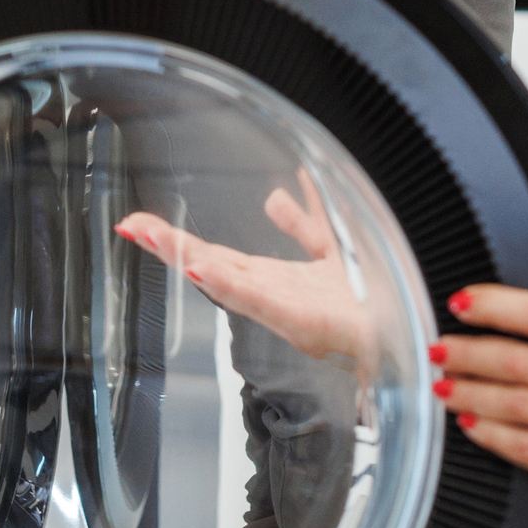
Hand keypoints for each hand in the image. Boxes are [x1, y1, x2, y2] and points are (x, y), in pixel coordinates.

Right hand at [118, 179, 373, 381]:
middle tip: (128, 225)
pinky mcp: (298, 320)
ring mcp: (278, 308)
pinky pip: (258, 299)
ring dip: (185, 257)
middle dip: (167, 245)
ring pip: (223, 278)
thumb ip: (305, 222)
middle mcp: (267, 293)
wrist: (400, 336)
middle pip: (208, 263)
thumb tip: (278, 191)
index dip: (177, 238)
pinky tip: (201, 269)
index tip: (139, 222)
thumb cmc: (368, 301)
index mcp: (270, 278)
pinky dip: (228, 284)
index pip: (213, 253)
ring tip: (149, 237)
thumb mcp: (330, 247)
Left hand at [435, 283, 527, 527]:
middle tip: (439, 350)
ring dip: (471, 393)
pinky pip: (527, 446)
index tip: (460, 304)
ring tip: (444, 386)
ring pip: (520, 404)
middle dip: (470, 354)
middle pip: (523, 362)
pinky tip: (469, 423)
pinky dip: (490, 433)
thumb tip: (517, 293)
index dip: (497, 306)